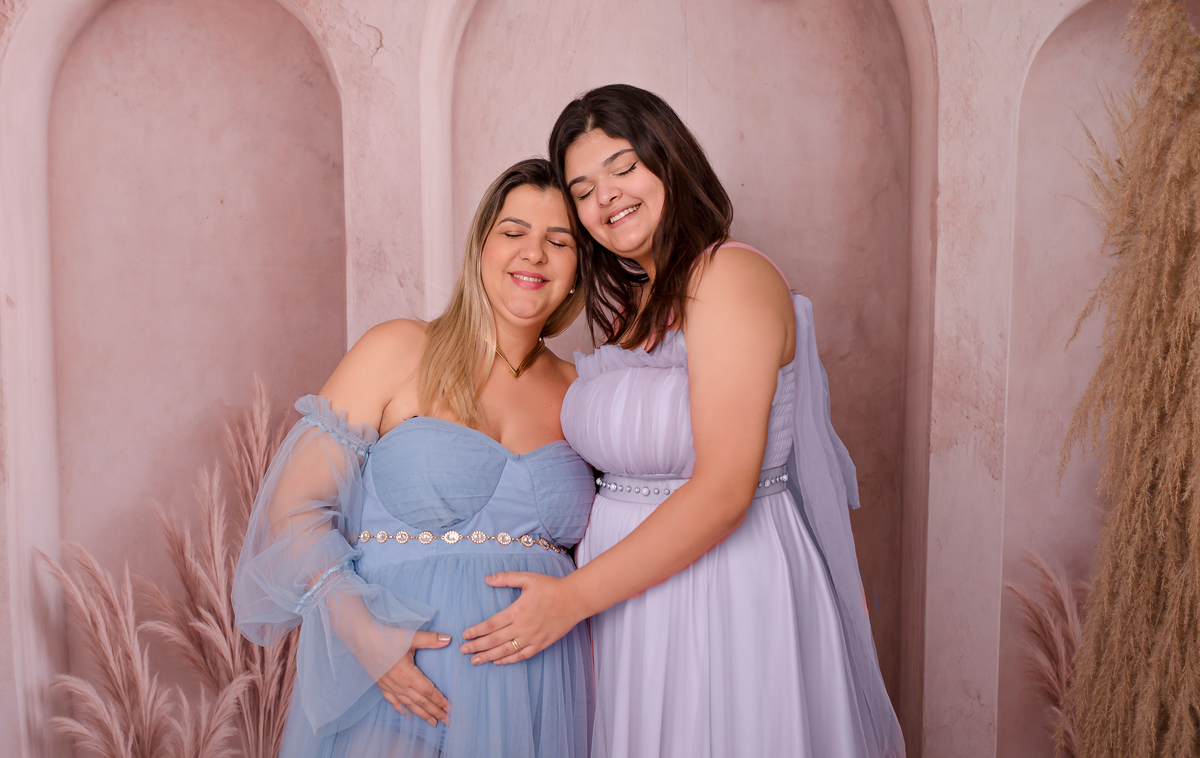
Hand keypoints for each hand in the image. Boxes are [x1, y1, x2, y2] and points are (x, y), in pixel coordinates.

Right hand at [376, 630, 450, 725]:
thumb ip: (430, 640)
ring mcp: (390, 687)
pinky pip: (393, 701)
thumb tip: (448, 639)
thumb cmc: (386, 637)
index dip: (440, 700)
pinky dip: (401, 709)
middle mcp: (399, 684)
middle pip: (421, 702)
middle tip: (448, 721)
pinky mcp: (382, 685)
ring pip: (409, 705)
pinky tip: (407, 715)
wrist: (362, 640)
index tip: (450, 709)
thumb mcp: (410, 637)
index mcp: (408, 674)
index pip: (428, 691)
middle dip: (435, 712)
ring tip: (433, 723)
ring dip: (422, 714)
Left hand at [459, 572, 585, 664]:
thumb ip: (506, 578)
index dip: (477, 631)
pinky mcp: (540, 644)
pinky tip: (498, 662)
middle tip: (464, 651)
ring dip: (489, 656)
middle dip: (477, 647)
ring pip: (506, 651)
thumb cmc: (550, 587)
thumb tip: (487, 579)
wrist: (574, 600)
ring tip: (475, 660)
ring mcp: (531, 638)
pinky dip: (508, 660)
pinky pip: (521, 656)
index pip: (491, 624)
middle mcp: (522, 627)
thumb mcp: (528, 578)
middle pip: (494, 640)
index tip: (465, 635)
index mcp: (517, 611)